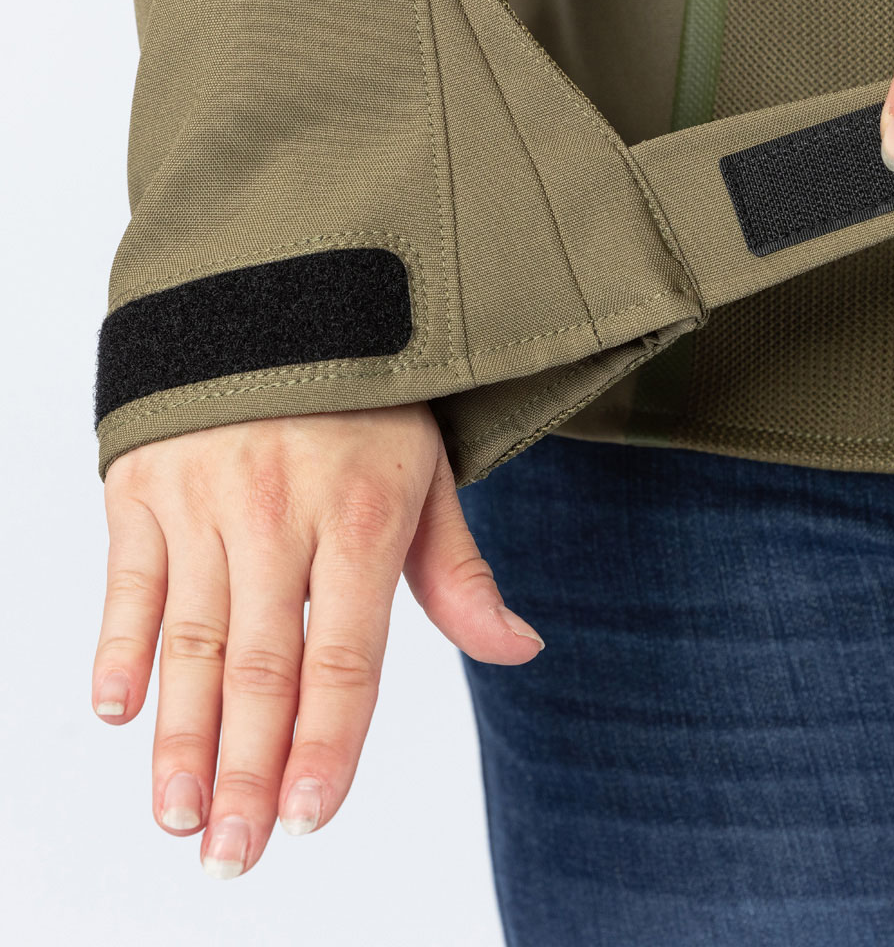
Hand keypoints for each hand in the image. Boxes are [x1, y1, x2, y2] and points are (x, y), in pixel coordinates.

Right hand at [91, 403, 542, 878]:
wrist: (287, 291)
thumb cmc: (369, 397)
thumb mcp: (430, 469)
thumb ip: (459, 571)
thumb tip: (519, 649)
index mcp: (360, 514)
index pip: (346, 656)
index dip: (327, 742)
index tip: (307, 815)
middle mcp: (278, 512)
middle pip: (262, 666)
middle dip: (247, 769)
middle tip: (232, 856)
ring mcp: (204, 498)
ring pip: (191, 639)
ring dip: (182, 736)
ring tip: (181, 815)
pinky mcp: (144, 484)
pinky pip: (128, 579)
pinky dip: (120, 647)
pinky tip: (121, 711)